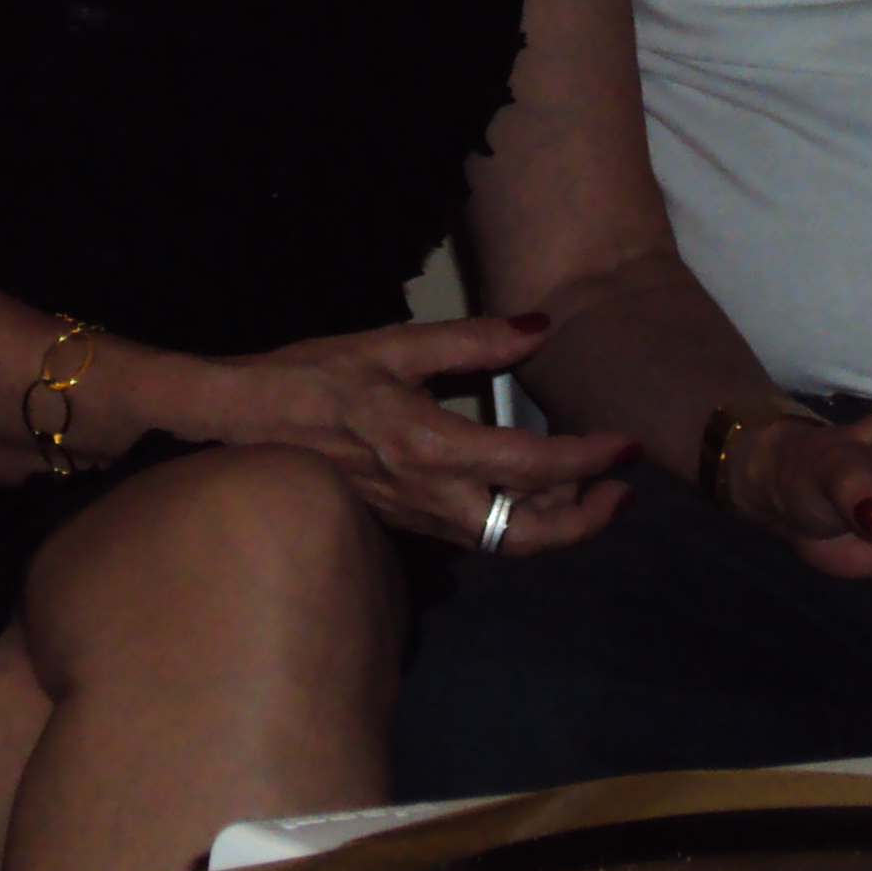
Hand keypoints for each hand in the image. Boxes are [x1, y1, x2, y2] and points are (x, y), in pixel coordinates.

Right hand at [185, 313, 639, 554]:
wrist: (245, 423)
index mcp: (432, 447)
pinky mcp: (405, 521)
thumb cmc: (315, 376)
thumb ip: (473, 341)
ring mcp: (416, 517)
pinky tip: (531, 493)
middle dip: (585, 522)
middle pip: (526, 535)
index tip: (626, 445)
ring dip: (555, 526)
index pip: (532, 467)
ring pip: (502, 543)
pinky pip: (475, 536)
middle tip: (623, 491)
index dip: (589, 459)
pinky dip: (517, 523)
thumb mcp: (394, 344)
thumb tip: (541, 326)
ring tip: (591, 493)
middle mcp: (430, 496)